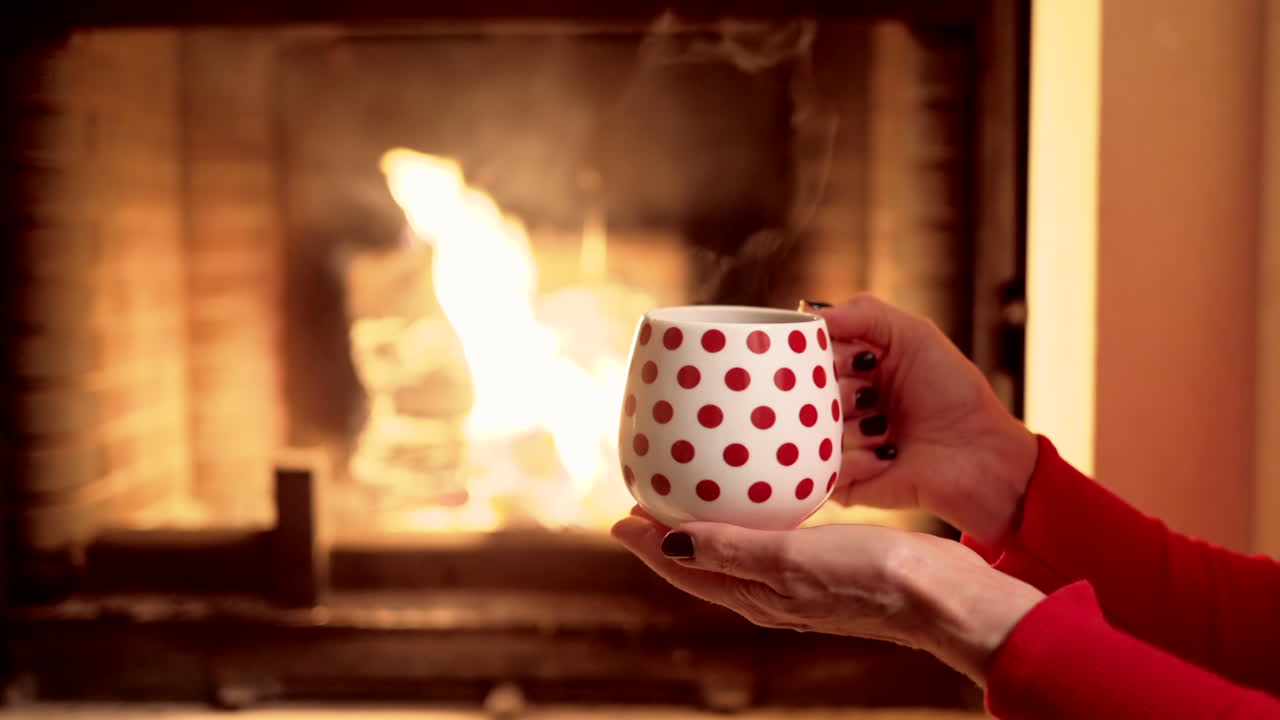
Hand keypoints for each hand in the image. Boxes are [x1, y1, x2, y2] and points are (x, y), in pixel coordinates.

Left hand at [611, 508, 1043, 683]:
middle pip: (702, 562)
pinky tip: (765, 501)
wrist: (945, 600)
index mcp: (755, 593)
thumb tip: (666, 542)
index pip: (683, 567)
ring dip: (708, 528)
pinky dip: (750, 523)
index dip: (648, 543)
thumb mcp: (792, 559)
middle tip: (648, 498)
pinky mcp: (825, 569)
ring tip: (694, 495)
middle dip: (670, 534)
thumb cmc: (873, 578)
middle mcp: (769, 592)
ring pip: (735, 554)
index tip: (622, 514)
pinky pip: (770, 545)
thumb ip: (731, 549)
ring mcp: (797, 583)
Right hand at [810, 295, 1038, 545]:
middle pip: (803, 393)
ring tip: (886, 430)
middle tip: (872, 396)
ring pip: (810, 431)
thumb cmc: (955, 394)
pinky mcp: (842, 484)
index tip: (860, 359)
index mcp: (852, 368)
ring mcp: (839, 445)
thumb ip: (864, 314)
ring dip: (852, 427)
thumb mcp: (915, 335)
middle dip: (840, 391)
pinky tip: (887, 457)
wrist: (984, 457)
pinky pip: (823, 470)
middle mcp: (840, 405)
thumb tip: (810, 314)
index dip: (826, 354)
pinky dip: (856, 461)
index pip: (809, 354)